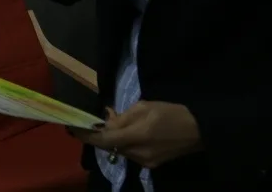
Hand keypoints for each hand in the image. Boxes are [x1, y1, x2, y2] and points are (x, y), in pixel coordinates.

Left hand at [75, 102, 202, 168]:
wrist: (199, 130)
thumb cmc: (170, 113)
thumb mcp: (144, 107)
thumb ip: (122, 116)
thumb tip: (106, 122)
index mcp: (136, 136)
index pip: (103, 140)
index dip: (86, 135)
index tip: (72, 127)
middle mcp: (138, 154)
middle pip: (109, 146)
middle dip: (99, 134)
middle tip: (94, 121)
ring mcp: (144, 162)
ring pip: (119, 150)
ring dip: (112, 138)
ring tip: (114, 122)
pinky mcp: (150, 165)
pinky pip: (129, 153)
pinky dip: (123, 143)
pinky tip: (127, 132)